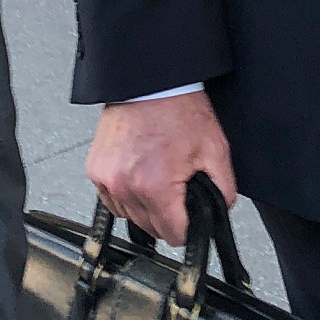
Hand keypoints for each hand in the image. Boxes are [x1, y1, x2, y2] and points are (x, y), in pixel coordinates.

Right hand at [86, 90, 236, 246]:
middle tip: (177, 189)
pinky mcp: (95, 170)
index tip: (189, 217)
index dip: (187, 228)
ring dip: (144, 207)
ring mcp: (107, 179)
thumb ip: (224, 189)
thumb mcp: (215, 150)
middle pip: (151, 229)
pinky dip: (125, 194)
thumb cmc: (177, 109)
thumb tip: (221, 210)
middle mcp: (126, 186)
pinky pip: (111, 200)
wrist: (149, 83)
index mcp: (155, 186)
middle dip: (167, 215)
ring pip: (129, 216)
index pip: (173, 236)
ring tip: (157, 179)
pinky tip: (139, 175)